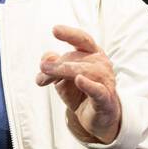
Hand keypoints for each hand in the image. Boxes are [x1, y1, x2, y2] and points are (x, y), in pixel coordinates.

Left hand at [35, 24, 120, 143]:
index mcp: (92, 55)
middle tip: (41, 68)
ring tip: (46, 75)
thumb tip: (46, 57)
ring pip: (84, 71)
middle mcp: (101, 64)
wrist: (97, 118)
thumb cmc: (80, 93)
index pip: (82, 40)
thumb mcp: (61, 78)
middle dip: (57, 63)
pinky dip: (88, 85)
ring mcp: (105, 81)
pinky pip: (97, 90)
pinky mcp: (105, 99)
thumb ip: (53, 65)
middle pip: (77, 57)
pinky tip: (79, 80)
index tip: (55, 30)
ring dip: (64, 71)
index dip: (69, 34)